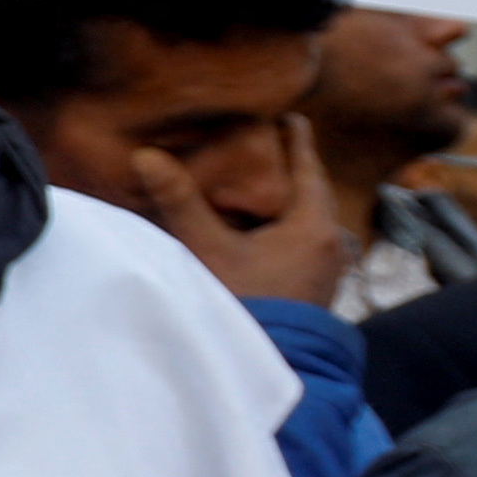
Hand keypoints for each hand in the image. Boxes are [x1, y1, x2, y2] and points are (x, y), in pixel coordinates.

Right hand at [132, 117, 356, 308]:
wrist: (270, 362)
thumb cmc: (244, 303)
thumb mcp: (207, 248)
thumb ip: (181, 202)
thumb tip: (147, 155)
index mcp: (315, 225)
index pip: (308, 167)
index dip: (296, 139)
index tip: (289, 114)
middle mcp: (330, 242)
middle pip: (311, 191)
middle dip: (289, 167)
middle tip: (269, 142)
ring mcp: (324, 267)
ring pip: (307, 217)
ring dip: (286, 198)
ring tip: (261, 180)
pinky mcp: (312, 285)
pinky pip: (302, 239)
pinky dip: (283, 223)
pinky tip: (260, 225)